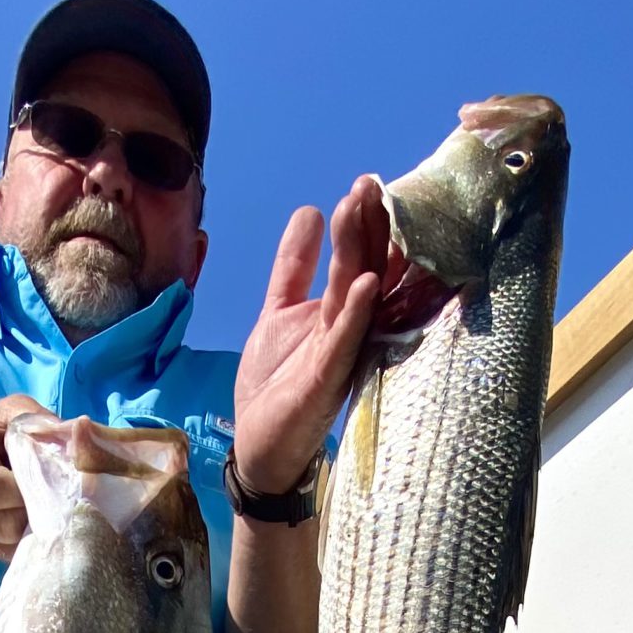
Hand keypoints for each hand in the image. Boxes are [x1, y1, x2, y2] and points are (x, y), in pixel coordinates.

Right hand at [0, 395, 52, 561]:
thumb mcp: (11, 413)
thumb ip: (39, 422)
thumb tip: (79, 435)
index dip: (20, 486)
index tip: (43, 472)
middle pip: (7, 525)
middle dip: (41, 509)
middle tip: (61, 492)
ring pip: (18, 544)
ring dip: (45, 527)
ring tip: (57, 504)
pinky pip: (22, 554)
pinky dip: (42, 539)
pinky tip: (52, 518)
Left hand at [232, 178, 390, 496]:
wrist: (261, 448)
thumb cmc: (276, 385)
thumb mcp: (279, 313)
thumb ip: (294, 267)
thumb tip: (309, 211)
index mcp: (339, 311)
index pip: (357, 258)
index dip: (362, 224)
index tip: (366, 184)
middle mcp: (348, 329)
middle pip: (364, 268)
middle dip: (368, 227)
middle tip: (371, 184)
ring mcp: (340, 353)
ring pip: (356, 296)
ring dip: (360, 253)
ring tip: (362, 208)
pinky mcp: (327, 380)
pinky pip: (345, 342)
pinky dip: (356, 313)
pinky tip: (362, 283)